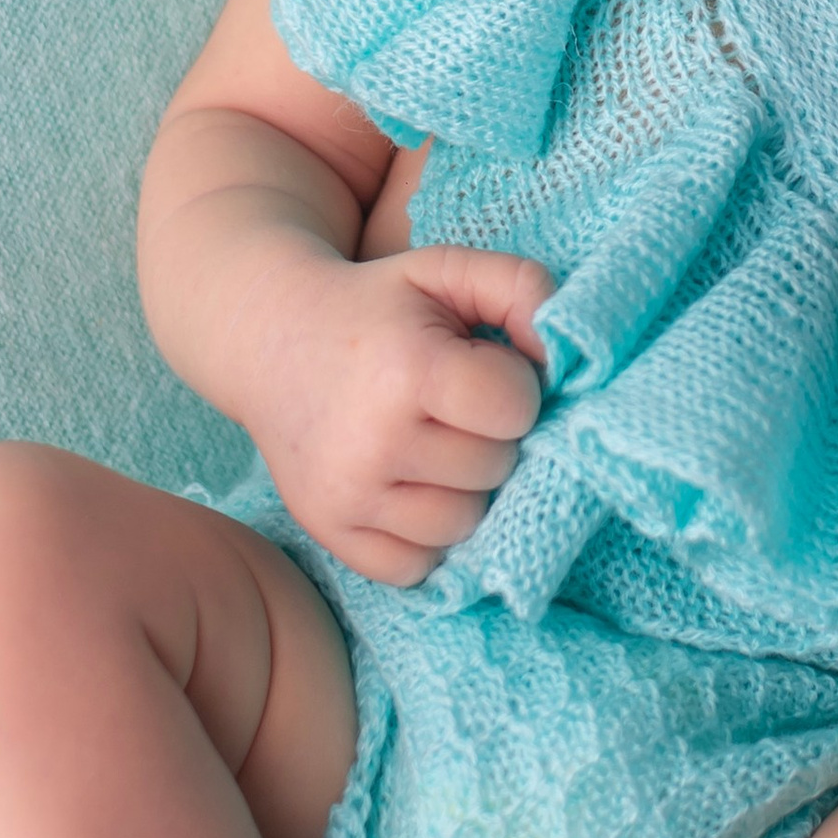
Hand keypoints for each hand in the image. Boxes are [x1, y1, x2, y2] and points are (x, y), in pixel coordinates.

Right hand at [245, 242, 552, 585]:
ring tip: (434, 445)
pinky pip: (418, 566)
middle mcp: (373, 442)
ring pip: (463, 525)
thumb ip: (522, 287)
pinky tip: (411, 486)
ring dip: (464, 488)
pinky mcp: (330, 532)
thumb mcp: (446, 271)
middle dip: (489, 437)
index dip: (512, 386)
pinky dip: (426, 534)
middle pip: (494, 469)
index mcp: (407, 370)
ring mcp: (347, 496)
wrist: (269, 336)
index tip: (479, 367)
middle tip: (453, 407)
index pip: (514, 409)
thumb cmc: (376, 306)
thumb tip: (568, 356)